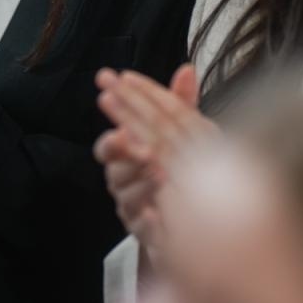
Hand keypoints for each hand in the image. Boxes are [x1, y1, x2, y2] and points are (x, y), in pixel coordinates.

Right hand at [93, 65, 213, 258]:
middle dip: (120, 149)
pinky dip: (147, 221)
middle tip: (135, 140)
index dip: (112, 119)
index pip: (115, 134)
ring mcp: (134, 206)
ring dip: (140, 182)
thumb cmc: (178, 170)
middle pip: (111, 164)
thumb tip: (187, 69)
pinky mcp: (147, 233)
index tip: (110, 98)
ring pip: (124, 194)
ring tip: (158, 173)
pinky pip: (141, 228)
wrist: (191, 220)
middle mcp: (126, 179)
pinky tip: (158, 215)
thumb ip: (179, 103)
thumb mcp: (182, 133)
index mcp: (130, 153)